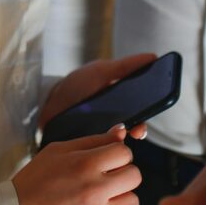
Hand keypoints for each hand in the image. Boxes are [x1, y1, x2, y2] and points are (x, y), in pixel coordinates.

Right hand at [14, 125, 140, 204]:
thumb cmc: (37, 178)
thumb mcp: (60, 150)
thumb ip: (94, 140)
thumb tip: (121, 131)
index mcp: (85, 164)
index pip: (124, 152)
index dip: (117, 151)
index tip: (108, 155)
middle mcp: (95, 188)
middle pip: (134, 175)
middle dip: (123, 170)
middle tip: (107, 173)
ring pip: (132, 198)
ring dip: (122, 193)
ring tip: (103, 191)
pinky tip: (100, 202)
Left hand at [40, 53, 158, 139]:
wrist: (49, 103)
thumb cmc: (77, 84)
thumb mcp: (101, 71)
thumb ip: (125, 66)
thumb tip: (153, 57)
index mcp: (121, 100)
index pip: (144, 107)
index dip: (153, 107)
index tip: (157, 106)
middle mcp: (116, 118)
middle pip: (136, 125)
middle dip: (140, 127)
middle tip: (138, 129)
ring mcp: (103, 132)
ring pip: (121, 139)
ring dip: (123, 139)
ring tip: (119, 133)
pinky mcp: (92, 144)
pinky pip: (103, 148)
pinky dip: (106, 146)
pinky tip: (104, 140)